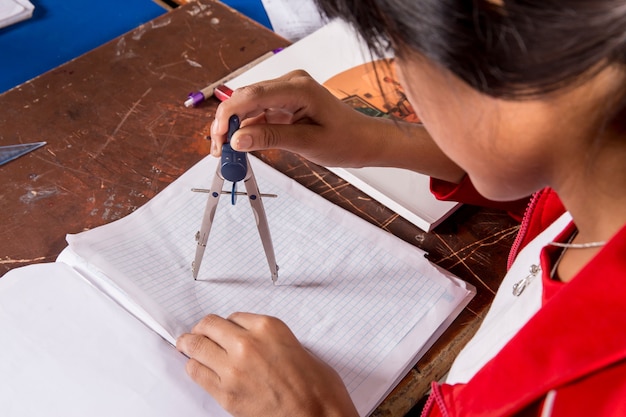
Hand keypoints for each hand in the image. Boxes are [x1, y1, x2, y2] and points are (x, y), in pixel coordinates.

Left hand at [177, 312, 358, 416]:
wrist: (318, 416)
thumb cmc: (318, 389)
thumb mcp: (299, 348)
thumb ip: (272, 341)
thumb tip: (258, 344)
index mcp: (268, 327)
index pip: (233, 316)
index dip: (226, 324)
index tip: (222, 328)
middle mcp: (248, 344)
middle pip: (209, 325)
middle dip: (202, 329)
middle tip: (197, 333)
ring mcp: (233, 368)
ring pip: (196, 346)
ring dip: (189, 345)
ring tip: (185, 345)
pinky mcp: (226, 393)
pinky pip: (197, 373)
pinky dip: (193, 368)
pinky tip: (195, 367)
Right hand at [210, 70, 465, 181]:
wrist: (366, 141)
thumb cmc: (346, 141)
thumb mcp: (307, 144)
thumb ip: (270, 138)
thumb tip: (237, 140)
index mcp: (297, 87)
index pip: (251, 95)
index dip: (228, 116)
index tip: (217, 139)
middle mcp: (290, 82)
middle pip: (246, 98)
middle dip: (228, 123)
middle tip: (219, 151)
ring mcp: (287, 91)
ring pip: (250, 105)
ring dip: (236, 127)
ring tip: (227, 153)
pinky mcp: (287, 102)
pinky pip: (260, 112)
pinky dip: (249, 128)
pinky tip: (242, 145)